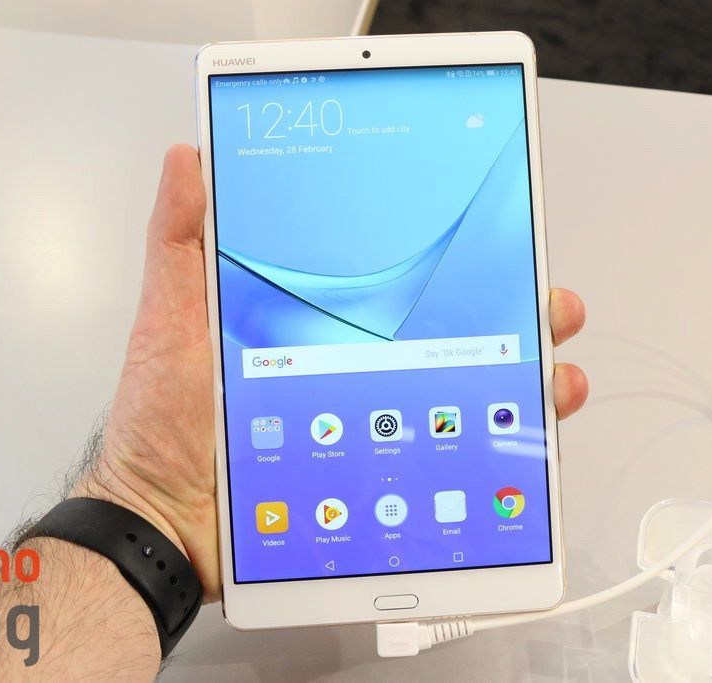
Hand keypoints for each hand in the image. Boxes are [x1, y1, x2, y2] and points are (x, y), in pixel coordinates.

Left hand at [77, 144, 588, 601]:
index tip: (489, 230)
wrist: (163, 523)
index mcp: (315, 321)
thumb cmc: (163, 428)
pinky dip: (500, 447)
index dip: (447, 255)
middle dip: (511, 310)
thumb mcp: (170, 319)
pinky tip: (521, 433)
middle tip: (544, 299)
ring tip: (548, 371)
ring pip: (467, 391)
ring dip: (524, 378)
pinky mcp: (380, 473)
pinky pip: (452, 457)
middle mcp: (354, 365)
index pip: (397, 276)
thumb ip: (181, 241)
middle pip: (448, 329)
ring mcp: (372, 422)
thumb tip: (192, 159)